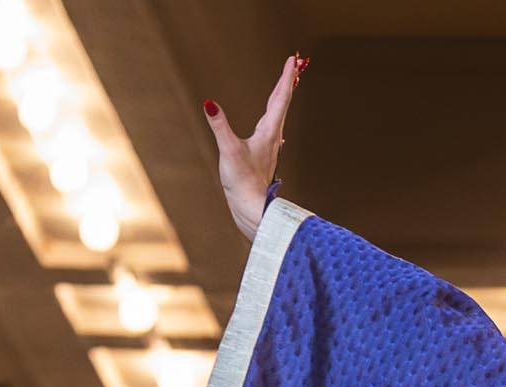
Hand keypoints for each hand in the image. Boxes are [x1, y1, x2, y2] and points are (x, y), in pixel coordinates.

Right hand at [205, 54, 302, 241]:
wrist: (251, 207)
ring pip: (280, 115)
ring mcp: (270, 147)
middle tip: (295, 64)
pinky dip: (275, 117)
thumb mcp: (228, 150)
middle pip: (283, 103)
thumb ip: (219, 125)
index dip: (286, 77)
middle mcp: (273, 137)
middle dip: (288, 82)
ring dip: (283, 97)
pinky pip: (273, 128)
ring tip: (288, 85)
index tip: (294, 59)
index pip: (280, 98)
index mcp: (269, 132)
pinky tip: (275, 127)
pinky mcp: (264, 156)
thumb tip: (209, 104)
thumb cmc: (242, 181)